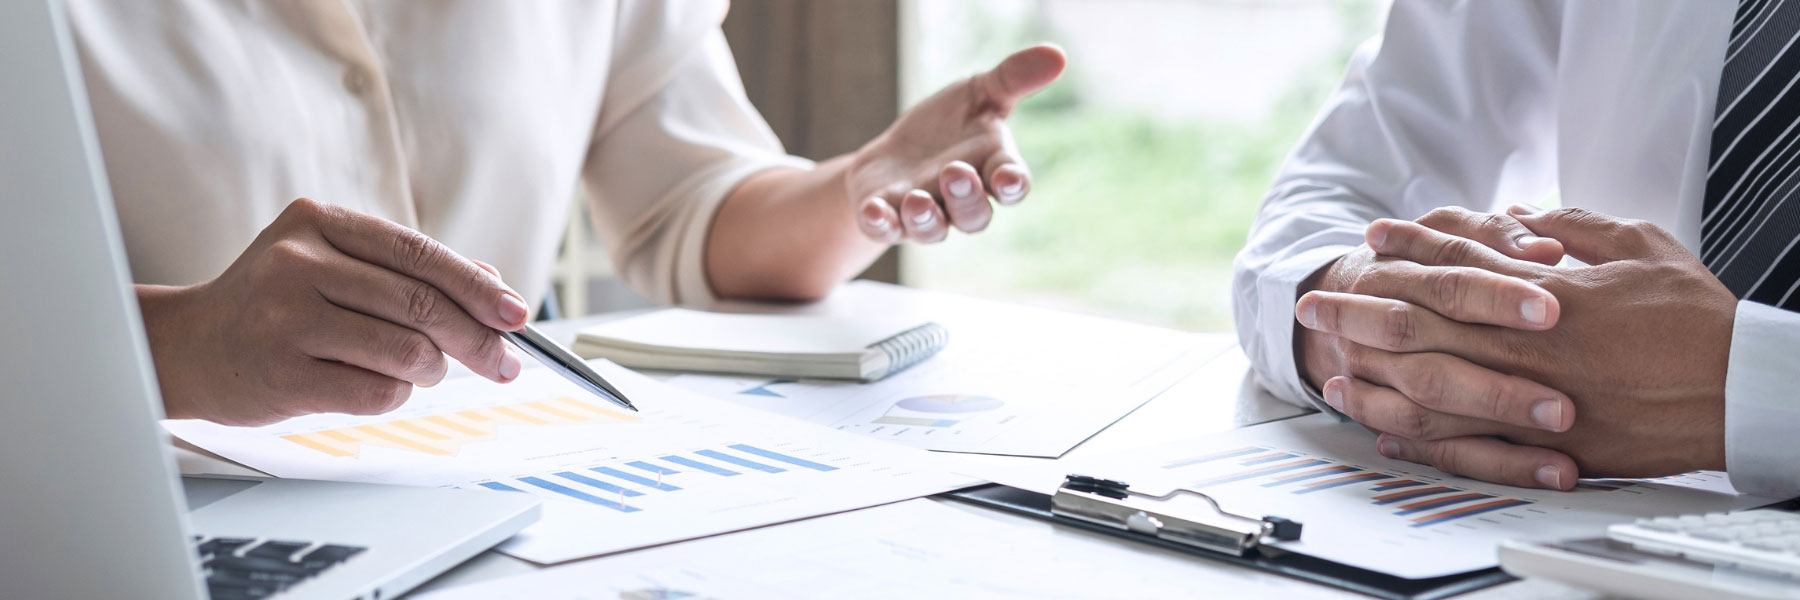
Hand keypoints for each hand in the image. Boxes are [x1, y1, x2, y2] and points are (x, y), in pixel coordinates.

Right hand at [139, 198, 528, 425]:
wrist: (186, 348)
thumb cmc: (274, 306)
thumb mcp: (334, 265)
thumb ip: (407, 269)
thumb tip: (493, 286)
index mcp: (319, 222)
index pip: (420, 253)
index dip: (478, 287)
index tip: (517, 315)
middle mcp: (299, 263)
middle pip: (421, 303)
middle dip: (477, 339)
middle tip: (504, 363)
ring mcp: (287, 318)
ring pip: (407, 351)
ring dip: (432, 369)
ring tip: (423, 369)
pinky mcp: (284, 374)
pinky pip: (378, 391)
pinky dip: (395, 394)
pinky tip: (375, 383)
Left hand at [846, 44, 1065, 242]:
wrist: (893, 155)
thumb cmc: (944, 126)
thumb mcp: (978, 93)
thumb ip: (1014, 78)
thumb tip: (1058, 55)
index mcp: (989, 169)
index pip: (1011, 184)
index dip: (1012, 184)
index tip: (1008, 178)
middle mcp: (960, 201)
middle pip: (974, 214)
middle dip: (966, 197)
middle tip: (954, 172)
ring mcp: (924, 215)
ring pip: (933, 229)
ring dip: (926, 218)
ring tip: (915, 199)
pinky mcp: (887, 220)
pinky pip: (886, 230)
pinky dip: (881, 223)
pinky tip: (872, 210)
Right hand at [1295, 208, 1578, 486]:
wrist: (1341, 301)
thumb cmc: (1419, 262)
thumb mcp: (1446, 230)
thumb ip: (1494, 235)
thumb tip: (1545, 249)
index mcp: (1395, 273)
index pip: (1448, 282)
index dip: (1496, 295)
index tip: (1554, 310)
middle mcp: (1377, 334)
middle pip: (1434, 362)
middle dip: (1495, 389)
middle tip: (1561, 408)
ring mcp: (1379, 383)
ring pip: (1427, 415)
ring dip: (1495, 438)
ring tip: (1561, 456)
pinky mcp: (1392, 421)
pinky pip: (1439, 453)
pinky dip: (1491, 465)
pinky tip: (1546, 474)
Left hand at [1321, 207, 1735, 483]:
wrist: (1740, 389)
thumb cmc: (1695, 320)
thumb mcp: (1642, 246)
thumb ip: (1575, 226)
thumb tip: (1520, 216)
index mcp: (1548, 293)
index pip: (1458, 263)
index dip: (1410, 247)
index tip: (1373, 236)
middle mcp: (1528, 345)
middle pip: (1423, 324)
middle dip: (1361, 309)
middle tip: (1314, 301)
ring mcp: (1532, 399)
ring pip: (1430, 387)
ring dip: (1373, 374)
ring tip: (1328, 363)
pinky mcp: (1545, 447)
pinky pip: (1466, 446)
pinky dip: (1418, 438)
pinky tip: (1383, 429)